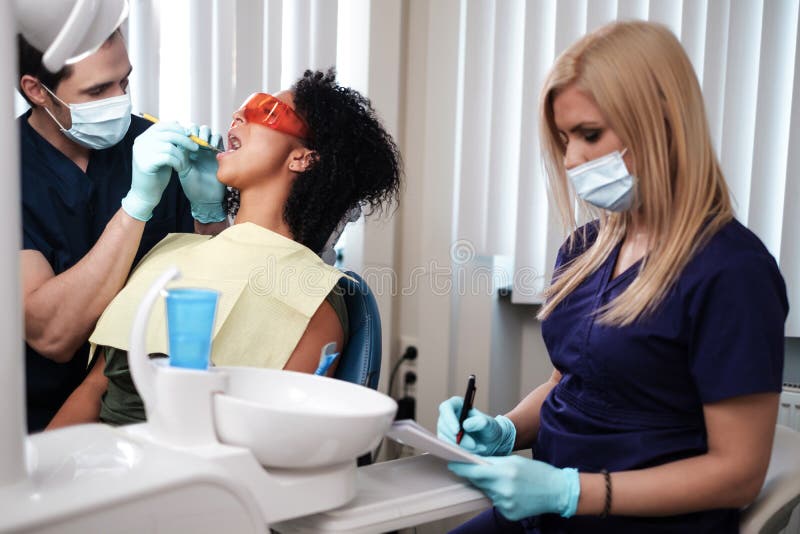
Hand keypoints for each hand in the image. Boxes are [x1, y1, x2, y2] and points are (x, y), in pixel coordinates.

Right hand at [122, 121, 196, 220]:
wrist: (145, 194)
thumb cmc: (157, 174)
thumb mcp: (163, 154)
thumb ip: (169, 142)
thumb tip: (184, 129)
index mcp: (144, 138)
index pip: (163, 125)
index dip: (179, 129)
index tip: (190, 136)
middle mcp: (140, 142)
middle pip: (168, 133)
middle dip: (185, 140)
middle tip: (195, 148)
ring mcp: (141, 152)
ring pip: (169, 146)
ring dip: (182, 155)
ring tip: (184, 164)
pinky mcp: (145, 164)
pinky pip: (168, 157)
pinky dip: (177, 162)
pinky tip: (179, 169)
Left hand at [178, 124, 225, 222]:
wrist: (208, 198)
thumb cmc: (193, 187)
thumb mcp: (184, 170)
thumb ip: (182, 155)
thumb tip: (180, 139)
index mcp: (186, 151)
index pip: (185, 132)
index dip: (185, 131)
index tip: (185, 138)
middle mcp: (197, 148)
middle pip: (196, 129)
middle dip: (196, 131)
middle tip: (195, 139)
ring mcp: (209, 150)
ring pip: (208, 131)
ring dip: (205, 134)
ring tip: (204, 143)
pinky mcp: (220, 152)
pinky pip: (219, 138)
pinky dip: (215, 139)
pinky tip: (212, 147)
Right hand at [437, 396, 515, 455]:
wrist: (491, 443)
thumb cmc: (490, 429)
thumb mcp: (490, 425)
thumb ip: (481, 422)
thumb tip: (465, 425)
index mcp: (457, 405)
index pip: (446, 408)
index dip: (449, 419)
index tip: (457, 431)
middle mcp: (447, 416)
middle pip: (444, 426)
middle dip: (458, 438)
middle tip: (473, 445)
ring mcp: (445, 429)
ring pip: (445, 439)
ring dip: (461, 447)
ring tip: (479, 448)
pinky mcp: (446, 442)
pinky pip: (448, 448)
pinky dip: (460, 452)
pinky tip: (474, 452)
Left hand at [449, 456, 580, 519]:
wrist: (558, 491)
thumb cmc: (539, 473)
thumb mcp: (516, 461)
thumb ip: (494, 462)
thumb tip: (475, 462)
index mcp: (504, 472)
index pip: (475, 471)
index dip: (461, 468)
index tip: (452, 464)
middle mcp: (503, 490)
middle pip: (479, 482)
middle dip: (478, 475)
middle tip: (483, 469)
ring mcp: (506, 504)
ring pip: (488, 492)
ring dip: (491, 486)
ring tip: (509, 482)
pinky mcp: (509, 513)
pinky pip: (496, 502)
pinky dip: (500, 496)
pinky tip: (513, 492)